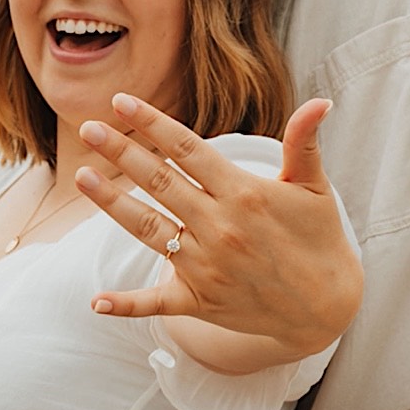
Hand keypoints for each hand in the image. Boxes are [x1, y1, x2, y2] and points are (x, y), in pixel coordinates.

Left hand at [76, 94, 359, 355]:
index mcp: (244, 194)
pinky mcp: (199, 300)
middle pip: (159, 182)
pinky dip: (125, 303)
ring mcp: (206, 266)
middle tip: (89, 128)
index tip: (121, 102)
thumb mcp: (315, 189)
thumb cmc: (318, 239)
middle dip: (121, 152)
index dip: (152, 124)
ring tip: (82, 176)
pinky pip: (156, 301)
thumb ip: (304, 143)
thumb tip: (319, 101)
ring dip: (111, 202)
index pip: (187, 150)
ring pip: (147, 227)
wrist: (328, 307)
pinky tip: (95, 301)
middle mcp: (220, 227)